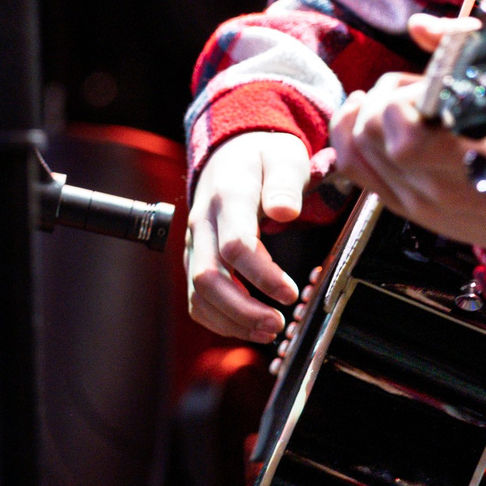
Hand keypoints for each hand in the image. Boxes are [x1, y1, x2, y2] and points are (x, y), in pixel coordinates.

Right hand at [186, 131, 313, 341]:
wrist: (230, 154)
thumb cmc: (262, 158)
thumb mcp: (284, 156)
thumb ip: (285, 183)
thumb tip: (284, 212)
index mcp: (227, 196)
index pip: (235, 245)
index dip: (262, 275)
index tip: (290, 292)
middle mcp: (203, 223)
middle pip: (209, 277)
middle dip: (243, 309)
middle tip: (278, 324)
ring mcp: (195, 244)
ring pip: (198, 294)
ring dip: (232, 321)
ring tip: (268, 331)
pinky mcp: (196, 259)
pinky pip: (197, 299)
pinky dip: (220, 320)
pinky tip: (249, 327)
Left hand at [328, 69, 485, 262]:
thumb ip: (465, 51)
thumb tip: (418, 26)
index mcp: (470, 162)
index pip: (402, 130)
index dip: (408, 96)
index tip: (434, 87)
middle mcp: (435, 186)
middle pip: (371, 130)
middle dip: (385, 97)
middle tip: (414, 90)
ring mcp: (414, 199)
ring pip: (356, 147)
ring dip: (367, 112)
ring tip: (394, 101)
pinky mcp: (402, 206)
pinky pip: (353, 169)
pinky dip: (346, 135)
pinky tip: (361, 115)